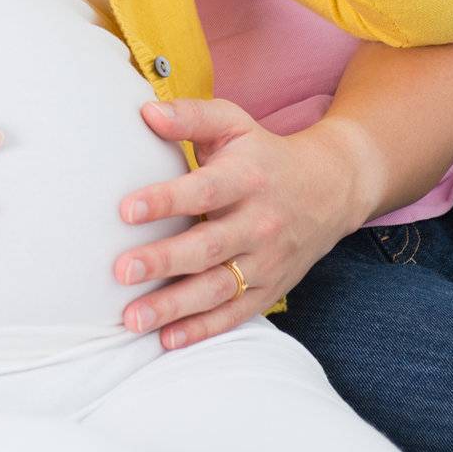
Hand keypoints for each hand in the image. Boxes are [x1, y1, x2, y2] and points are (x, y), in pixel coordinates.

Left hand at [111, 98, 369, 348]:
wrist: (331, 189)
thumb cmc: (263, 153)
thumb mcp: (233, 123)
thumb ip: (190, 116)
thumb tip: (146, 111)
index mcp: (246, 178)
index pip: (204, 191)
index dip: (165, 200)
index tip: (125, 210)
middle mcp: (259, 223)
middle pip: (208, 247)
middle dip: (164, 261)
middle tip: (121, 271)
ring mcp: (266, 261)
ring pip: (218, 289)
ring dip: (175, 307)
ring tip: (132, 317)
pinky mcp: (270, 289)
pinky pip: (234, 314)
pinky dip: (203, 330)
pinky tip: (167, 340)